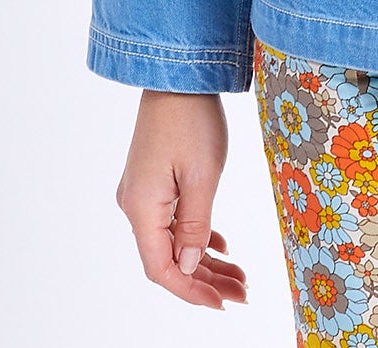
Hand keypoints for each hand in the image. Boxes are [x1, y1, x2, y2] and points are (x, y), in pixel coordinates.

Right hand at [114, 90, 248, 308]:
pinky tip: (221, 246)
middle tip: (242, 293)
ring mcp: (142, 192)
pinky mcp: (153, 180)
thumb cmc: (191, 119)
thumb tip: (189, 268)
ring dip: (205, 260)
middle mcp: (135, 205)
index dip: (191, 291)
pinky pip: (172, 221)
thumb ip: (196, 227)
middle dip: (206, 280)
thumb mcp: (202, 176)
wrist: (177, 74)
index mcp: (141, 208)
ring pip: (172, 241)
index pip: (161, 269)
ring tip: (239, 276)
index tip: (223, 303)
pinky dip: (197, 236)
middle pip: (168, 259)